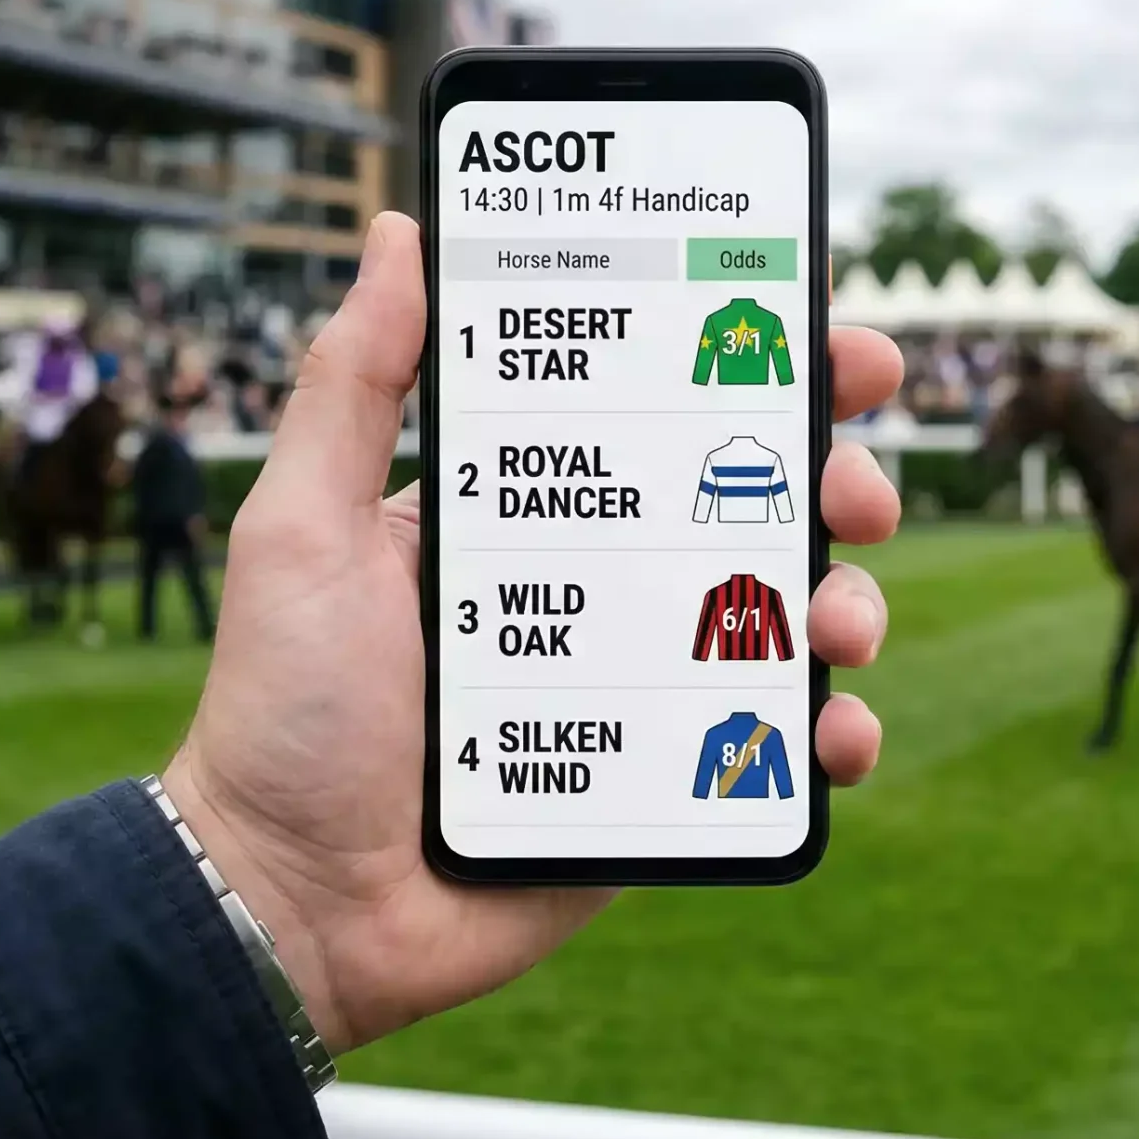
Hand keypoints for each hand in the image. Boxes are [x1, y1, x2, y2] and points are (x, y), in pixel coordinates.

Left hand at [162, 213, 902, 1053]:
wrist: (294, 904)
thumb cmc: (283, 713)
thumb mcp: (298, 527)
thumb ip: (352, 386)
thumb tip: (399, 234)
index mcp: (531, 508)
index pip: (659, 408)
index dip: (756, 360)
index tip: (826, 329)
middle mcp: (602, 585)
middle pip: (753, 503)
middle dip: (835, 475)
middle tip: (855, 483)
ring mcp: (643, 684)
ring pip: (787, 618)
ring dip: (850, 598)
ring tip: (842, 617)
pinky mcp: (669, 783)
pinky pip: (778, 749)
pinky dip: (835, 732)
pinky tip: (837, 726)